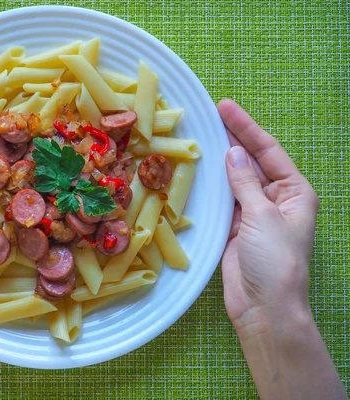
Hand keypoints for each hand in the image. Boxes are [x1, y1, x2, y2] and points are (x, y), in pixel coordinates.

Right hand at [218, 99, 318, 328]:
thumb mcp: (263, 216)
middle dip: (232, 140)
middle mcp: (275, 199)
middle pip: (251, 162)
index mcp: (294, 192)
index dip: (246, 128)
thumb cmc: (275, 261)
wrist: (264, 307)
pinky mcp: (234, 228)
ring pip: (234, 180)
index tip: (225, 107)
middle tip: (209, 115)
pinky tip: (197, 171)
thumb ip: (245, 183)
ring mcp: (253, 213)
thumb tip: (232, 154)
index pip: (269, 151)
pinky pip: (222, 200)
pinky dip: (210, 186)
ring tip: (200, 136)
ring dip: (219, 162)